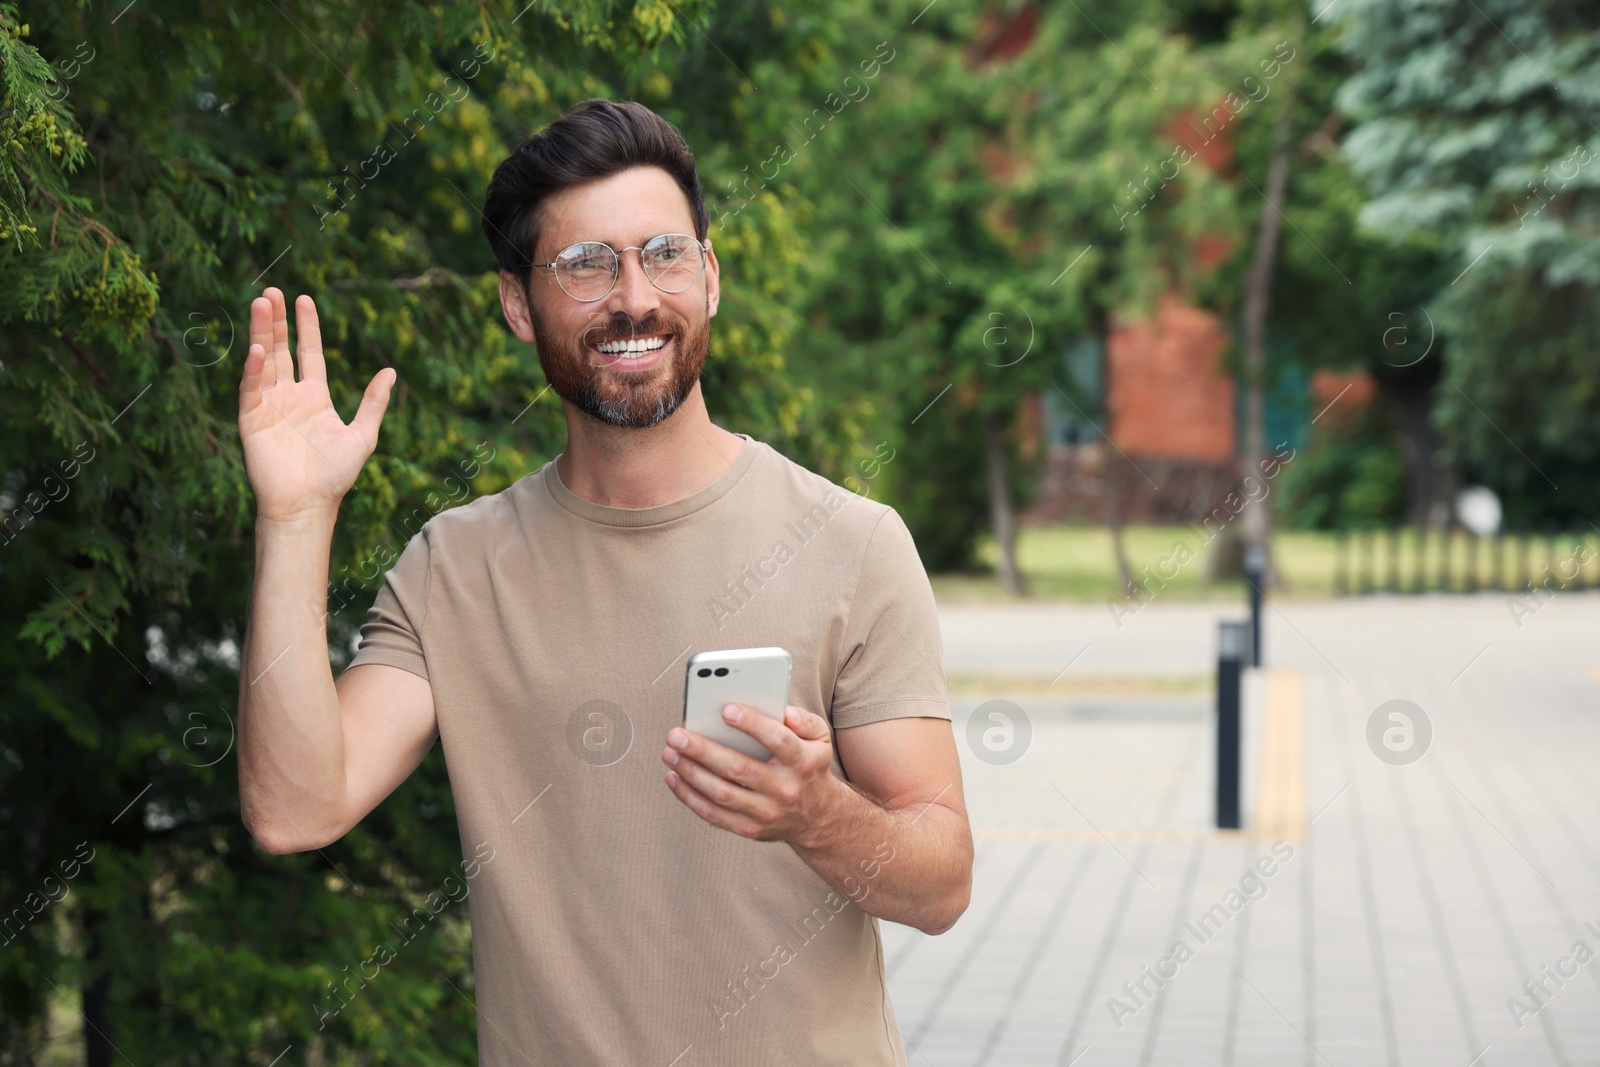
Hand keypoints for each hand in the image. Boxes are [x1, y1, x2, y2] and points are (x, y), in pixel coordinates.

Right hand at [238, 287, 395, 523]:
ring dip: (262, 333)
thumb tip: (391, 372)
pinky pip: (251, 389)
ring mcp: (268, 407)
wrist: (308, 505)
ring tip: (260, 303)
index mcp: (315, 398)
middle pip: (282, 350)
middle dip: (278, 321)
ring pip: (263, 362)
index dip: (306, 326)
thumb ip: (374, 403)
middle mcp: (289, 398)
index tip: (303, 299)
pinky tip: (258, 347)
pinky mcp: (251, 421)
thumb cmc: (335, 476)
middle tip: (272, 291)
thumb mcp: (362, 435)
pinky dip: (253, 369)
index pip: (308, 353)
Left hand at [661, 704, 841, 845]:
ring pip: (721, 792)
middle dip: (703, 749)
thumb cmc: (809, 768)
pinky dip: (689, 796)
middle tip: (677, 734)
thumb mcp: (820, 739)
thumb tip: (783, 711)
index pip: (778, 740)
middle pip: (739, 768)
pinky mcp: (750, 829)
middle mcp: (784, 788)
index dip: (752, 724)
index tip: (726, 710)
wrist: (817, 817)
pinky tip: (674, 777)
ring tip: (670, 752)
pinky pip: (713, 814)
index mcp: (802, 761)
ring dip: (690, 772)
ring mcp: (766, 812)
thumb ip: (804, 720)